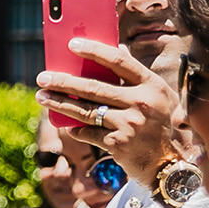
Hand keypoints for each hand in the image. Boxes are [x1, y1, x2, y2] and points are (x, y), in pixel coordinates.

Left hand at [35, 37, 179, 183]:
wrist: (167, 162)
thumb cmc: (158, 123)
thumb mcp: (158, 96)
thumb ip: (137, 75)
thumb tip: (116, 47)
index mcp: (152, 85)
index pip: (120, 62)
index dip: (94, 51)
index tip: (71, 45)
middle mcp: (142, 103)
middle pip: (93, 88)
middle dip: (63, 81)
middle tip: (42, 77)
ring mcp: (130, 124)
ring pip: (85, 110)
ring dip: (59, 103)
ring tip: (41, 96)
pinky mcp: (118, 143)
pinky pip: (87, 132)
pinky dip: (75, 129)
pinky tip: (66, 126)